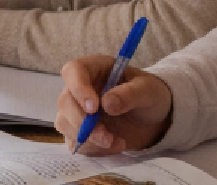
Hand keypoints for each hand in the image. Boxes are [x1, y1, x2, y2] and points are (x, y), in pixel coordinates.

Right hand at [55, 54, 173, 154]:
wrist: (151, 117)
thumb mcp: (147, 90)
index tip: (94, 108)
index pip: (73, 71)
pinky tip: (114, 146)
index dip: (78, 89)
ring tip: (118, 143)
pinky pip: (75, 142)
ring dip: (89, 139)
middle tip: (107, 137)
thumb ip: (129, 94)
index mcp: (94, 68)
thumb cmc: (149, 94)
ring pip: (65, 123)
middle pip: (65, 102)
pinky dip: (93, 149)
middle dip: (83, 123)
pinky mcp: (79, 131)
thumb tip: (106, 104)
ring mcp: (77, 110)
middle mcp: (80, 88)